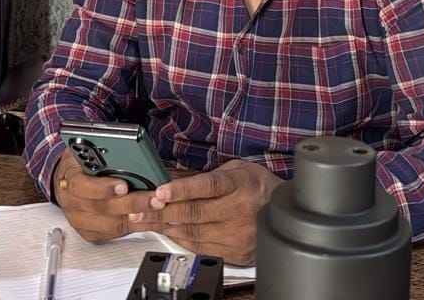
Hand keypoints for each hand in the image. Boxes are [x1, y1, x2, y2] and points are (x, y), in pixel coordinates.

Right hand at [50, 149, 154, 242]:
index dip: (103, 188)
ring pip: (112, 224)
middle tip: (154, 198)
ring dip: (139, 216)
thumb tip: (130, 148)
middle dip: (131, 203)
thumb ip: (103, 151)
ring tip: (159, 206)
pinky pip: (116, 234)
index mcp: (68, 178)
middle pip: (102, 208)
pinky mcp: (91, 233)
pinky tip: (153, 218)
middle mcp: (71, 202)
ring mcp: (80, 220)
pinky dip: (137, 225)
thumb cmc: (82, 161)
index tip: (124, 185)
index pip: (81, 186)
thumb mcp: (88, 148)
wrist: (70, 180)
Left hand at [122, 159, 282, 264]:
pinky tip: (167, 231)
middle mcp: (239, 211)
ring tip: (144, 219)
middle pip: (193, 213)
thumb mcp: (236, 170)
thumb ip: (207, 177)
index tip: (160, 191)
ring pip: (193, 232)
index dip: (182, 189)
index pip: (207, 186)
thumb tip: (171, 180)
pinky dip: (180, 238)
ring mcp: (238, 235)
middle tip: (139, 208)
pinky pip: (200, 247)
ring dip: (165, 226)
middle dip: (161, 211)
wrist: (284, 212)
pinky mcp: (235, 253)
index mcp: (240, 184)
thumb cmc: (257, 187)